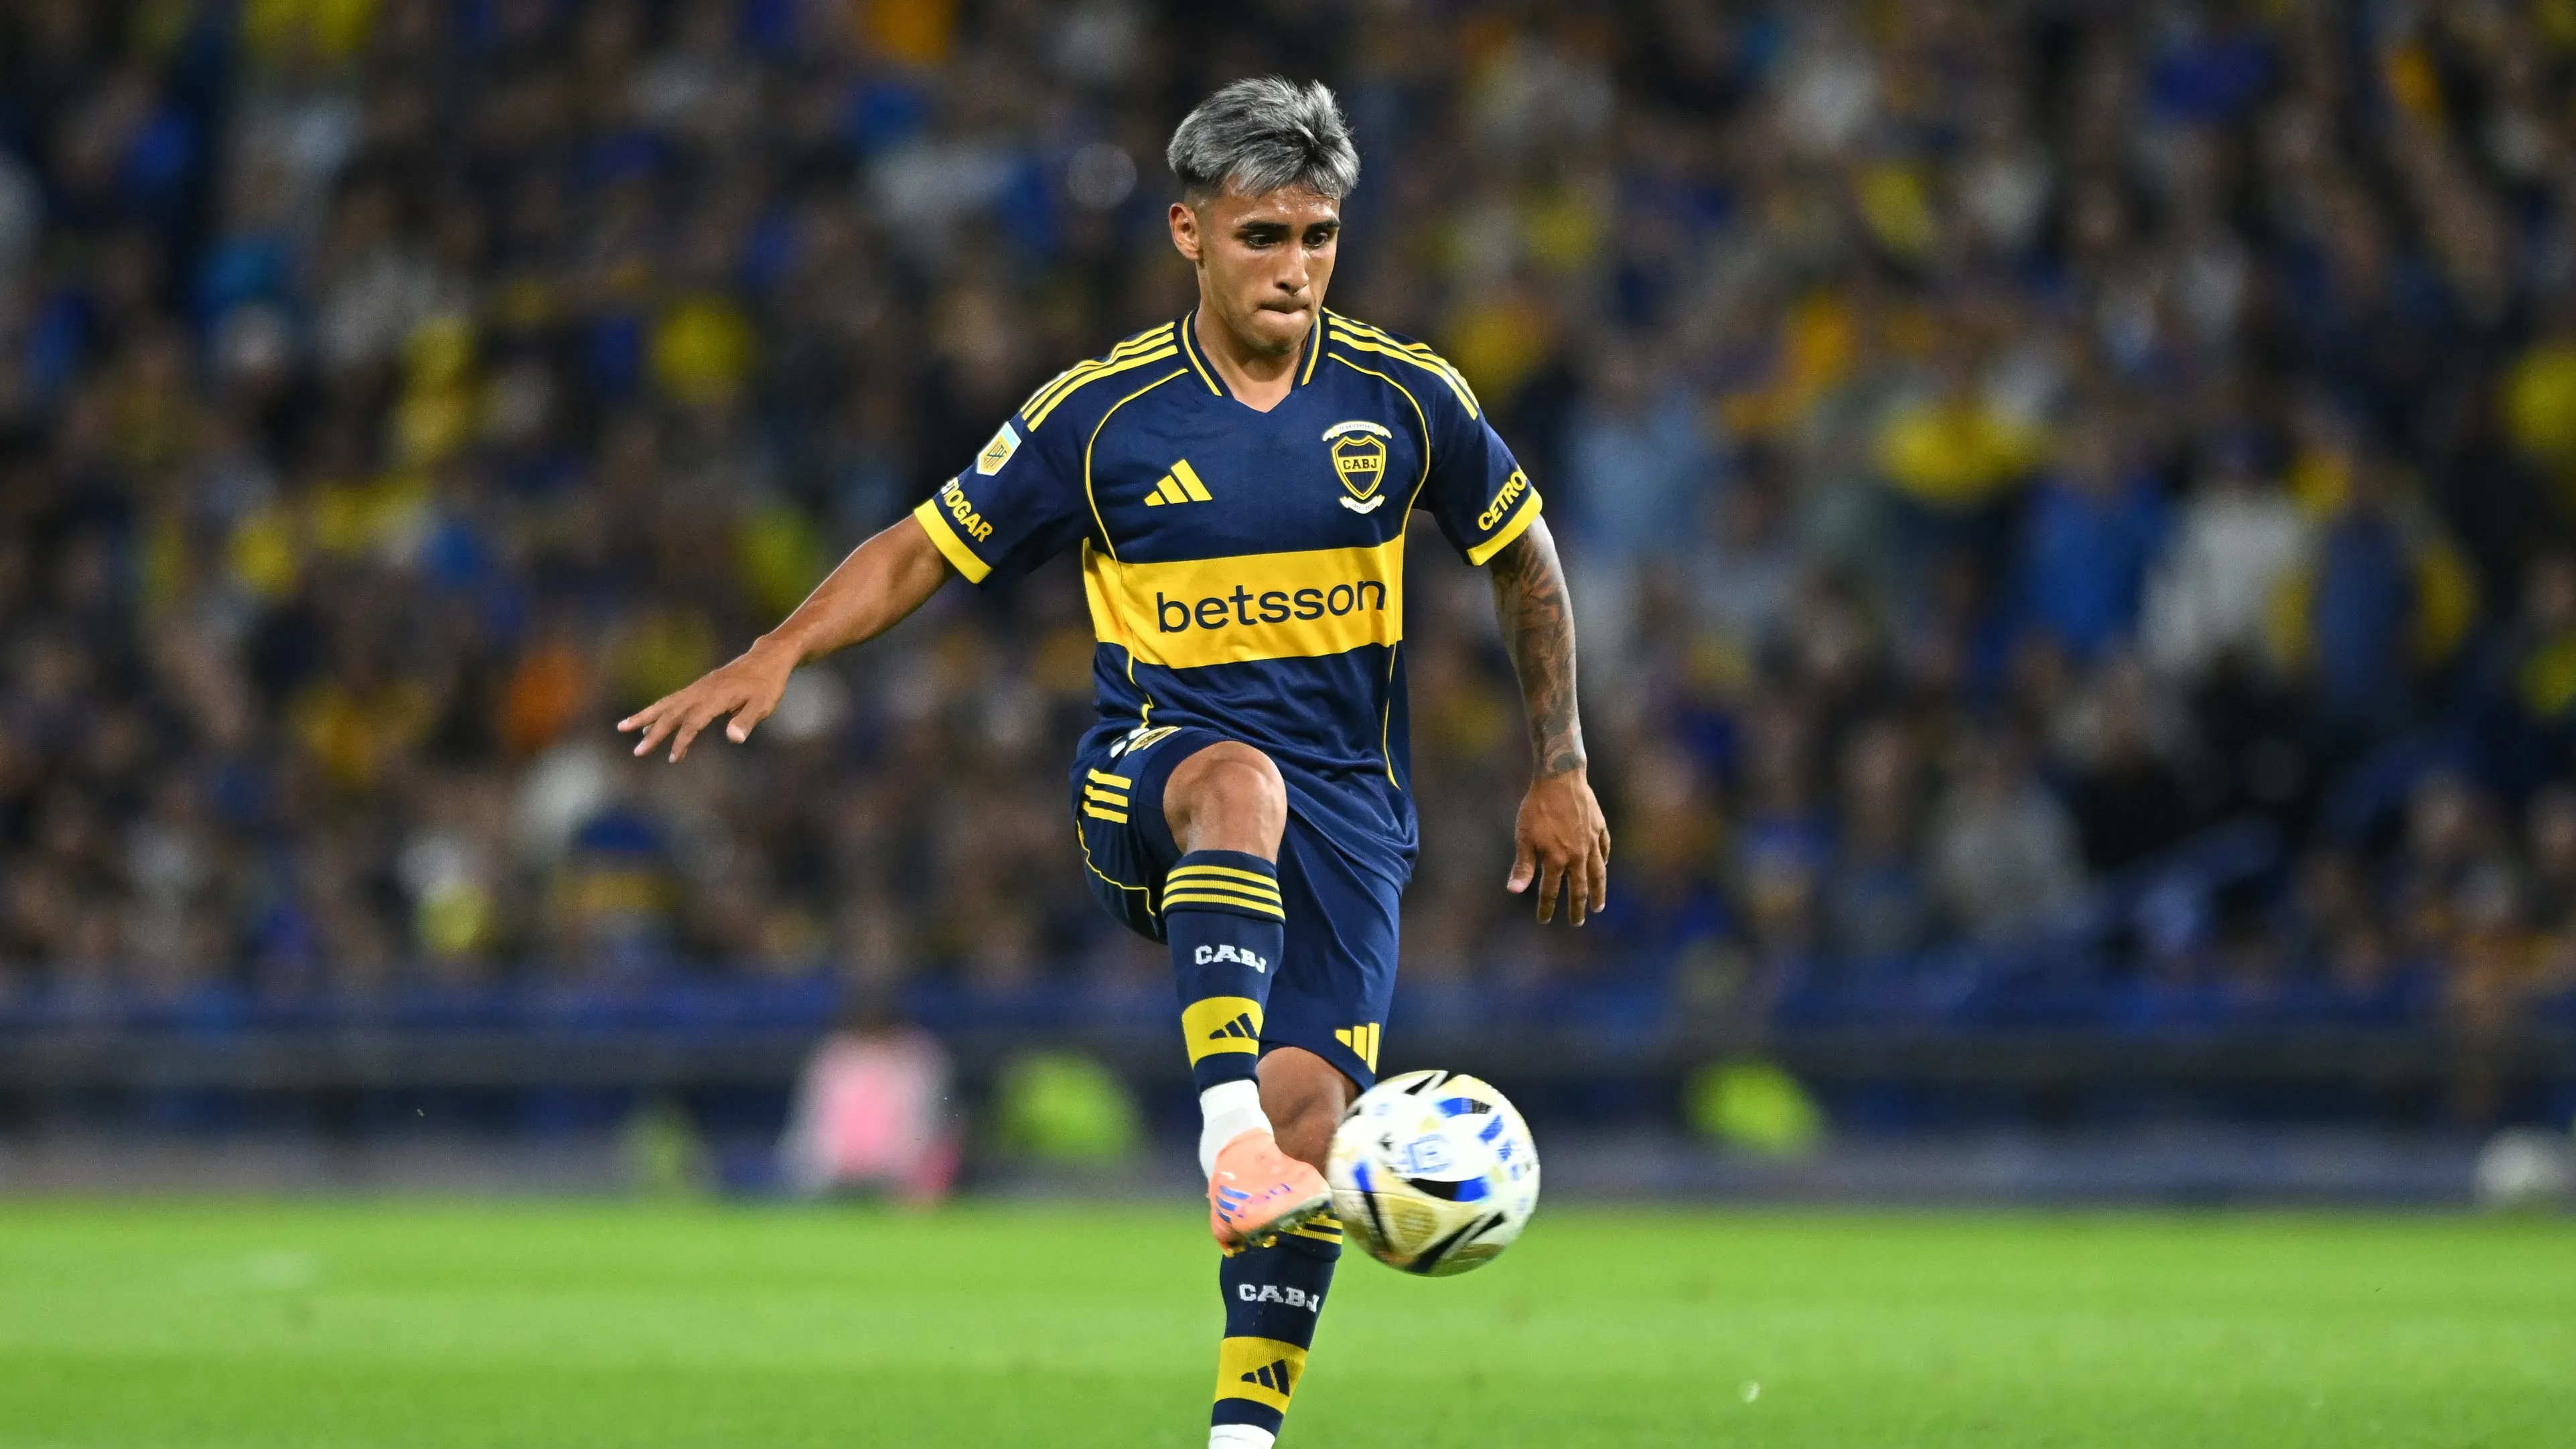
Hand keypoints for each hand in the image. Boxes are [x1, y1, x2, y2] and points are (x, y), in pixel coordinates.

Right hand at [617, 639, 796, 762]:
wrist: (767, 658)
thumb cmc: (768, 684)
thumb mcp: (764, 704)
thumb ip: (747, 720)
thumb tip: (734, 738)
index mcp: (715, 698)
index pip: (693, 722)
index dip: (682, 741)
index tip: (674, 758)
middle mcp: (701, 692)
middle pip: (672, 714)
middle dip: (654, 733)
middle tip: (637, 752)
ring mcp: (697, 689)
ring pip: (666, 704)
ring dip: (645, 717)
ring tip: (623, 728)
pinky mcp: (699, 688)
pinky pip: (673, 701)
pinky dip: (658, 712)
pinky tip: (650, 724)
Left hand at [1506, 765, 1609, 924]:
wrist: (1560, 778)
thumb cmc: (1537, 807)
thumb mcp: (1524, 837)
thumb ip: (1522, 866)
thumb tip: (1513, 891)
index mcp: (1556, 860)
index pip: (1551, 892)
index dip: (1547, 908)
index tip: (1544, 920)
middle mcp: (1577, 856)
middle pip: (1578, 889)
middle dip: (1577, 908)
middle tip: (1577, 922)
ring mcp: (1591, 843)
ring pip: (1597, 874)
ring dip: (1598, 892)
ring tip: (1598, 906)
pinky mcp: (1599, 828)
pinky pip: (1604, 849)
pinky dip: (1603, 860)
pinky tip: (1603, 865)